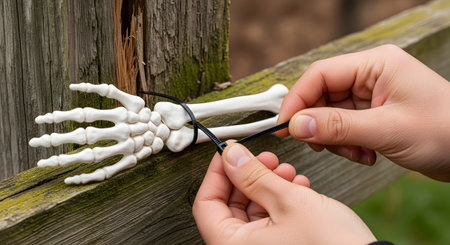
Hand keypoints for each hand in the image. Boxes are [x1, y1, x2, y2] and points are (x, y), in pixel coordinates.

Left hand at [193, 143, 375, 244]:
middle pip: (230, 206)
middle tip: (265, 158)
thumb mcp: (289, 201)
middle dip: (250, 176)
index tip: (230, 154)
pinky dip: (280, 202)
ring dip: (268, 186)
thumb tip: (231, 156)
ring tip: (287, 172)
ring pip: (252, 211)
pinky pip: (270, 221)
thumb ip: (254, 176)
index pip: (206, 204)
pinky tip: (297, 187)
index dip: (218, 173)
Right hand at [278, 44, 449, 180]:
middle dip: (320, 125)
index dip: (298, 101)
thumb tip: (297, 125)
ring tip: (358, 153)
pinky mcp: (373, 114)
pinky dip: (348, 144)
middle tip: (322, 146)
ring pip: (331, 115)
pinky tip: (367, 154)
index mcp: (376, 64)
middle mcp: (371, 76)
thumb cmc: (445, 131)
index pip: (320, 75)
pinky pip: (344, 127)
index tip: (285, 126)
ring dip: (336, 139)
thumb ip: (338, 127)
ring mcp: (372, 95)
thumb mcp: (387, 130)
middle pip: (322, 96)